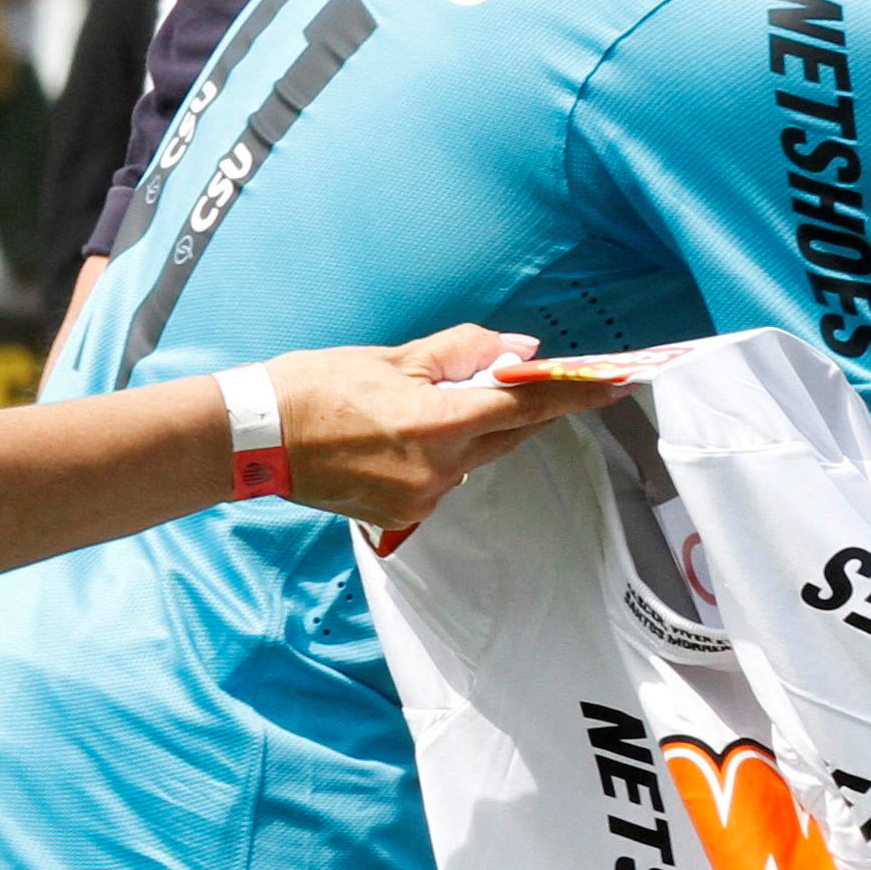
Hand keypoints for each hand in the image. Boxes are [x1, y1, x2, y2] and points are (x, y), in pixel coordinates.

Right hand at [267, 325, 624, 528]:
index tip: (617, 384)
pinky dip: (440, 453)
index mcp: (438, 424)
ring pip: (474, 457)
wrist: (253, 438)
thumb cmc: (318, 386)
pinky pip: (443, 477)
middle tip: (528, 377)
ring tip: (423, 402)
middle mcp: (438, 470)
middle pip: (507, 434)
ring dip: (471, 429)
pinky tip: (401, 434)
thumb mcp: (396, 356)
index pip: (528, 406)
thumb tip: (522, 353)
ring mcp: (420, 499)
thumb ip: (466, 353)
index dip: (577, 394)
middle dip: (520, 406)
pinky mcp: (400, 516)